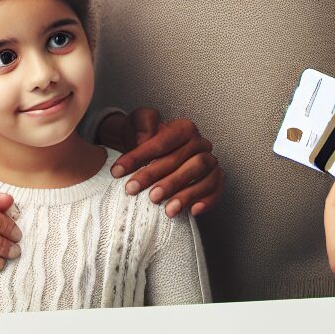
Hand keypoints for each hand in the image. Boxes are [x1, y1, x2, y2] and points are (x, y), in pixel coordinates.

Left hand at [101, 108, 223, 217]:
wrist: (151, 155)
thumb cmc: (143, 140)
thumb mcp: (135, 125)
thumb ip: (140, 123)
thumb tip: (146, 135)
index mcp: (183, 128)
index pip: (162, 142)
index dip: (139, 156)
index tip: (117, 171)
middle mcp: (200, 143)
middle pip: (181, 160)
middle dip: (155, 177)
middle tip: (134, 189)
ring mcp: (210, 161)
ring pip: (202, 175)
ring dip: (184, 193)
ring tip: (164, 208)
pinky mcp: (215, 179)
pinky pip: (216, 189)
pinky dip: (207, 200)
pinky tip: (192, 210)